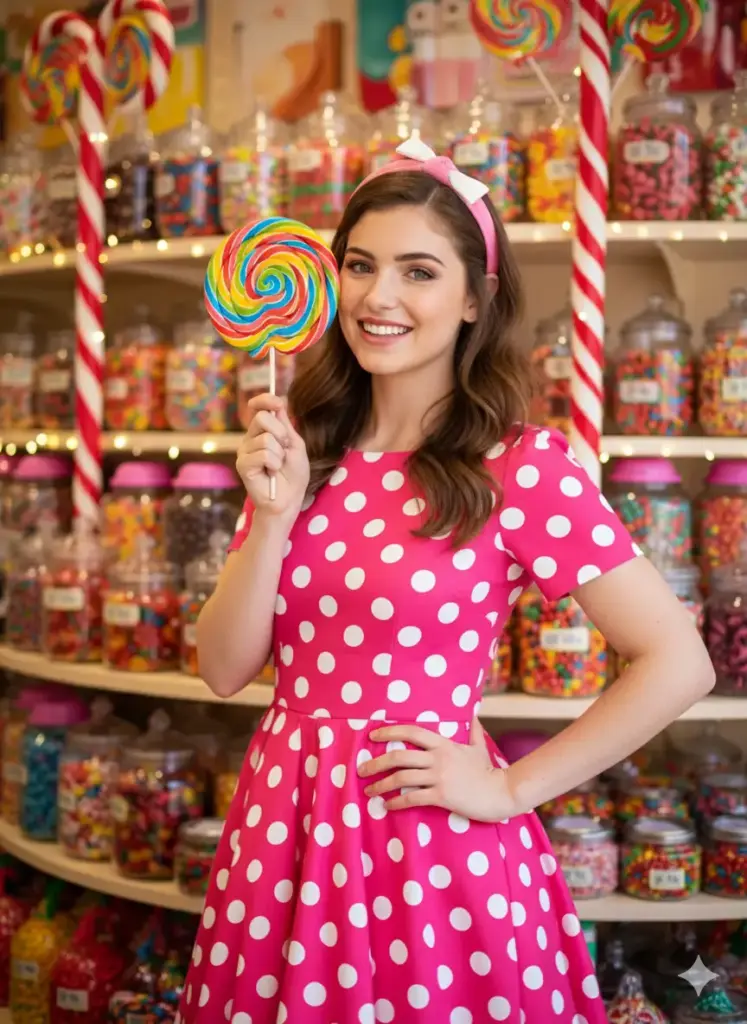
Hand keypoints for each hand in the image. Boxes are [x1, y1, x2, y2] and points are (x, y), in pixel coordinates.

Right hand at [236, 394, 309, 517]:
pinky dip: (274, 463)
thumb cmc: (294, 474)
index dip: (266, 400)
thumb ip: (285, 424)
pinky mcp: (243, 465)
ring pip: (265, 438)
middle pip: (262, 418)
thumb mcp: (295, 444)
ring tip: (278, 466)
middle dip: (281, 433)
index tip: (277, 403)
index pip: (259, 407)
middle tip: (284, 450)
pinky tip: (272, 473)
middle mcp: (250, 438)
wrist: (290, 498)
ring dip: (279, 454)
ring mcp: (244, 451)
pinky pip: (262, 454)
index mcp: (262, 431)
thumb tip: (279, 401)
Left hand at [358, 719, 516, 822]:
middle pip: (399, 756)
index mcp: (443, 744)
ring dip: (381, 784)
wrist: (501, 793)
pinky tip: (387, 805)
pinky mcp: (441, 797)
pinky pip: (412, 799)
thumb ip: (473, 729)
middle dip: (376, 762)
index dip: (389, 732)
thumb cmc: (488, 771)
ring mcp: (439, 777)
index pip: (411, 732)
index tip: (372, 735)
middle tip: (361, 769)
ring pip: (401, 778)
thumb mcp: (479, 746)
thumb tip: (473, 713)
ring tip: (369, 790)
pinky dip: (396, 802)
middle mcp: (438, 758)